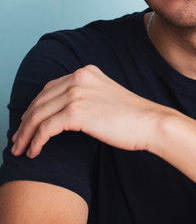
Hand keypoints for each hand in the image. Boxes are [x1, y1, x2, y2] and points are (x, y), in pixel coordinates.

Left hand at [10, 64, 171, 157]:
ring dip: (25, 134)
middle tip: (18, 139)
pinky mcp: (76, 112)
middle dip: (25, 121)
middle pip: (40, 100)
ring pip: (38, 115)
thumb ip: (87, 97)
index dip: (35, 107)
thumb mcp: (106, 97)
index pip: (50, 88)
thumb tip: (65, 113)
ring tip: (20, 149)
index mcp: (86, 72)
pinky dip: (36, 141)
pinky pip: (46, 128)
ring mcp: (77, 94)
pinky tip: (35, 151)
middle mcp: (78, 78)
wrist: (150, 122)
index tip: (27, 123)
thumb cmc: (132, 117)